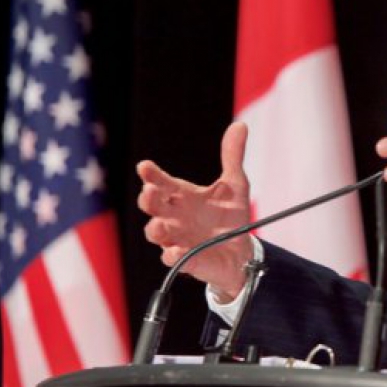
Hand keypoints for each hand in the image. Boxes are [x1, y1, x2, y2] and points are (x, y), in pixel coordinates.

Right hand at [136, 122, 252, 299]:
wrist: (242, 251)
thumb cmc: (229, 216)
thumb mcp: (235, 185)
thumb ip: (232, 157)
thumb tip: (240, 126)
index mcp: (182, 196)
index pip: (162, 182)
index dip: (152, 174)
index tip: (145, 166)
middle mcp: (174, 216)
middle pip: (153, 206)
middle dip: (148, 199)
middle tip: (151, 190)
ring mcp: (177, 238)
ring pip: (155, 233)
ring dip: (155, 229)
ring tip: (160, 224)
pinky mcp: (186, 260)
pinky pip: (173, 259)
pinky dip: (173, 255)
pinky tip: (176, 251)